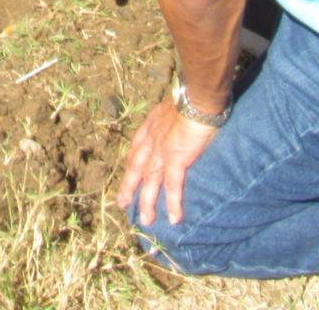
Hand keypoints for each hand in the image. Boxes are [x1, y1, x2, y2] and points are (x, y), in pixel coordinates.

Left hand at [115, 98, 218, 227]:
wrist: (195, 97)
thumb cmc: (189, 98)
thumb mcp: (172, 106)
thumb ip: (170, 116)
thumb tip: (176, 119)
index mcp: (150, 127)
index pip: (136, 149)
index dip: (131, 165)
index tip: (128, 176)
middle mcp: (151, 141)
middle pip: (136, 169)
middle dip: (129, 187)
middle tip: (122, 204)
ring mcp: (161, 151)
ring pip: (151, 183)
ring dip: (147, 203)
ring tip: (146, 221)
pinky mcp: (176, 159)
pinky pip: (173, 187)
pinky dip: (173, 204)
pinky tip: (175, 219)